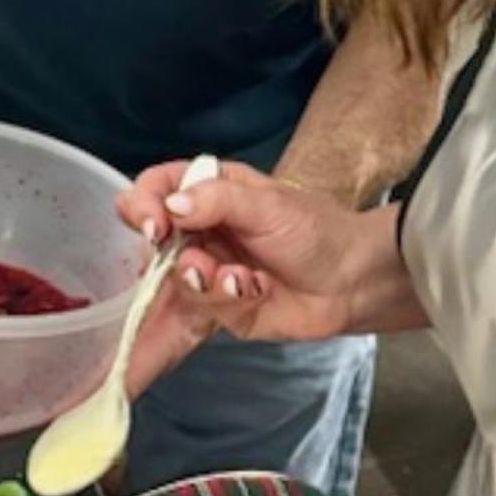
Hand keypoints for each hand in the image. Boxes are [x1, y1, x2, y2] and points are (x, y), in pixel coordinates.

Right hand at [113, 161, 373, 396]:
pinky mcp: (218, 306)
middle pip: (152, 241)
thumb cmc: (316, 231)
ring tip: (242, 280)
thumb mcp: (268, 204)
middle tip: (201, 265)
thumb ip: (217, 200)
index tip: (152, 227)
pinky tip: (254, 290)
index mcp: (209, 191)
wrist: (353, 283)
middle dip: (169, 256)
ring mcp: (207, 269)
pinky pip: (200, 307)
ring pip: (174, 278)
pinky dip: (225, 299)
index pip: (156, 188)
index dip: (142, 204)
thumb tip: (170, 206)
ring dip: (206, 280)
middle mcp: (200, 229)